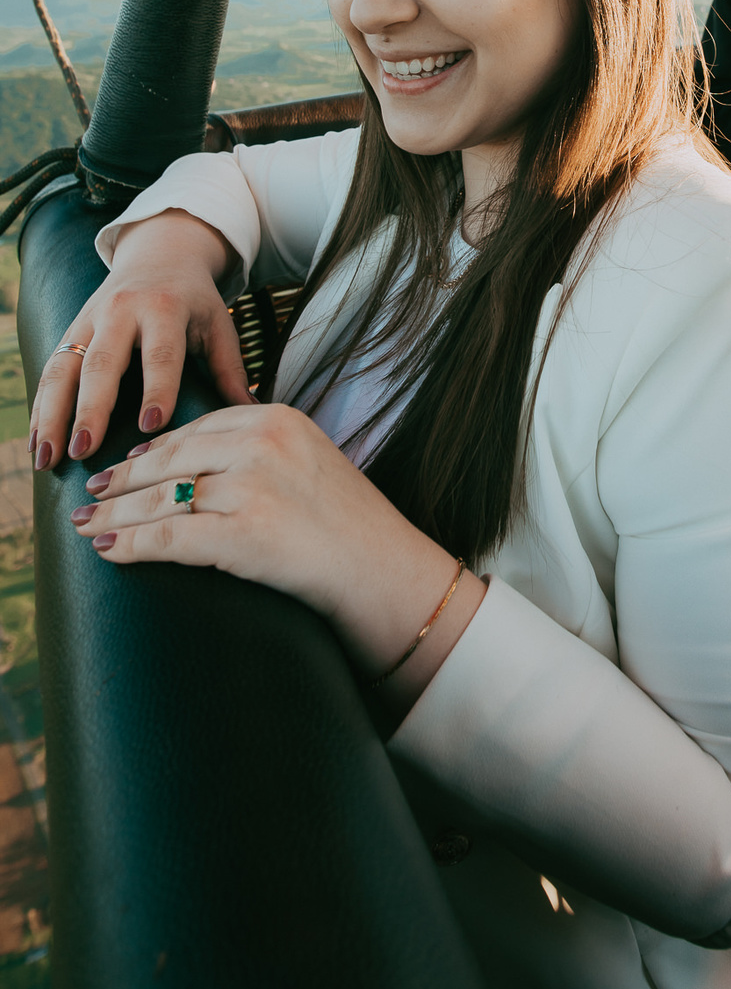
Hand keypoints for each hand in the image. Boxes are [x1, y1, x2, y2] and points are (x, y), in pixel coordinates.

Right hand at [29, 210, 252, 469]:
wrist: (160, 254)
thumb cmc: (195, 302)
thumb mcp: (218, 324)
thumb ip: (231, 369)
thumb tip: (255, 414)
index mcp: (165, 308)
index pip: (161, 352)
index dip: (157, 387)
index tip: (150, 425)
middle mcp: (122, 311)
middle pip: (103, 362)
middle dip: (91, 407)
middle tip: (84, 450)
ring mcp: (90, 319)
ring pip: (65, 368)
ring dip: (52, 415)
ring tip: (47, 458)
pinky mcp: (70, 329)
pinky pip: (51, 370)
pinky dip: (40, 408)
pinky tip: (38, 443)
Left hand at [70, 404, 484, 713]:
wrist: (385, 569)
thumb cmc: (352, 525)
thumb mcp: (311, 461)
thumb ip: (264, 450)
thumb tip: (204, 464)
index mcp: (278, 419)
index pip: (199, 427)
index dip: (155, 447)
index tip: (127, 463)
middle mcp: (261, 444)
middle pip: (171, 457)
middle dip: (124, 479)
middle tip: (92, 492)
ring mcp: (251, 487)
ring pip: (162, 497)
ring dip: (116, 513)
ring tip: (88, 524)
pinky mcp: (242, 534)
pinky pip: (170, 536)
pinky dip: (132, 543)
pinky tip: (109, 550)